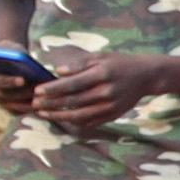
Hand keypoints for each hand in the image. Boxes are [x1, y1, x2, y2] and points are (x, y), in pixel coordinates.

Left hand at [24, 50, 158, 127]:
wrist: (145, 76)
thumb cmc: (119, 64)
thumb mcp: (101, 57)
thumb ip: (79, 64)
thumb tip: (58, 72)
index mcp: (102, 74)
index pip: (72, 84)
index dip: (53, 89)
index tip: (37, 91)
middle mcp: (106, 92)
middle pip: (73, 101)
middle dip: (51, 104)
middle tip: (34, 104)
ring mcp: (110, 106)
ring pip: (79, 115)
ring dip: (58, 116)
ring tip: (43, 114)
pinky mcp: (112, 115)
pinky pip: (90, 122)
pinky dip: (73, 122)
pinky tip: (62, 119)